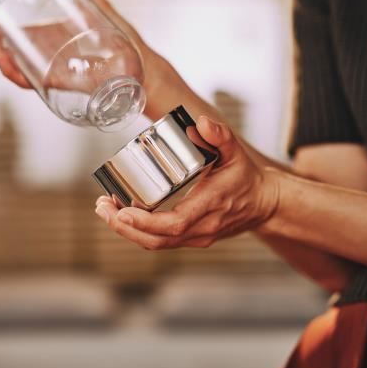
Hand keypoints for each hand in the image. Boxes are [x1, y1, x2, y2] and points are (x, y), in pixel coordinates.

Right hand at [0, 0, 178, 111]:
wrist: (145, 68)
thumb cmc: (124, 41)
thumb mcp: (98, 7)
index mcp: (51, 41)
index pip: (14, 38)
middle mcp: (49, 59)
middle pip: (10, 54)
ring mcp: (56, 73)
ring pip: (19, 71)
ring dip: (0, 61)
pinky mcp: (66, 85)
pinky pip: (38, 83)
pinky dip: (21, 76)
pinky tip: (8, 65)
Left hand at [94, 116, 279, 249]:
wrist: (265, 204)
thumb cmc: (247, 177)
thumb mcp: (236, 151)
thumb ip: (220, 136)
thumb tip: (199, 124)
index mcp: (210, 206)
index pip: (174, 223)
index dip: (144, 222)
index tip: (121, 212)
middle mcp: (202, 227)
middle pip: (156, 239)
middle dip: (124, 227)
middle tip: (101, 208)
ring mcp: (197, 237)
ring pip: (155, 244)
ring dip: (127, 231)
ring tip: (105, 210)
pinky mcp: (192, 239)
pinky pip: (161, 242)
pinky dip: (138, 232)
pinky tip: (123, 215)